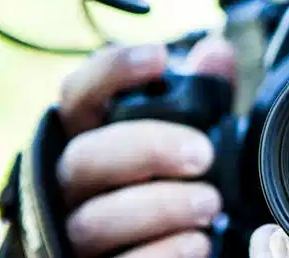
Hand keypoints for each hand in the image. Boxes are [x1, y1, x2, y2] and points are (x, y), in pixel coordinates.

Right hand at [56, 37, 235, 257]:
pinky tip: (197, 242)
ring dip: (159, 207)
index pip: (80, 94)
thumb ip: (201, 95)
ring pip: (96, 219)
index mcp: (91, 138)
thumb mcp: (187, 136)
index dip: (113, 72)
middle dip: (147, 150)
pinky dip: (161, 253)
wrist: (163, 247)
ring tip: (210, 204)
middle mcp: (72, 184)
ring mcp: (75, 232)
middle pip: (85, 158)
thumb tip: (216, 51)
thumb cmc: (169, 182)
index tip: (159, 57)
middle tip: (202, 154)